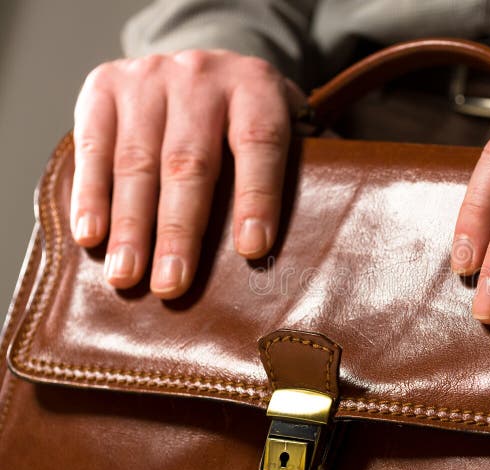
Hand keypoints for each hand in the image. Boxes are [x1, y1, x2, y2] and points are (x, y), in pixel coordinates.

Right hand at [71, 50, 303, 297]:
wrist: (203, 66)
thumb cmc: (248, 119)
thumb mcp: (283, 126)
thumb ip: (293, 168)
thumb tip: (301, 238)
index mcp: (256, 87)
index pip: (259, 143)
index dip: (257, 197)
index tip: (252, 249)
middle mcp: (202, 77)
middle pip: (189, 162)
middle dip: (179, 230)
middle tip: (171, 285)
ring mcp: (149, 77)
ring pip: (137, 161)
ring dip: (130, 226)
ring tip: (125, 276)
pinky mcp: (105, 85)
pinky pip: (93, 146)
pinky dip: (90, 196)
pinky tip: (91, 237)